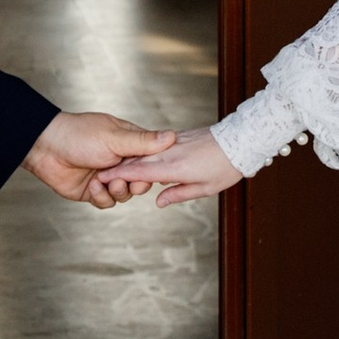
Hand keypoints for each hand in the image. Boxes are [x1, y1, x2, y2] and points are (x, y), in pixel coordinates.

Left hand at [25, 111, 176, 205]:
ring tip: (104, 181)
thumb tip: (171, 136)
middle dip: (136, 184)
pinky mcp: (93, 191)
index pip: (152, 160)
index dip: (154, 169)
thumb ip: (142, 142)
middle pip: (141, 181)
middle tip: (126, 181)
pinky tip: (92, 187)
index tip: (152, 173)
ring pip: (125, 194)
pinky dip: (101, 197)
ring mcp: (107, 177)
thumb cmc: (79, 135)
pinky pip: (107, 202)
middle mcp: (120, 161)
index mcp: (128, 144)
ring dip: (117, 190)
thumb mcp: (114, 137)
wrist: (45, 148)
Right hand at [89, 126, 242, 207]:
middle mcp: (170, 153)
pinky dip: (143, 151)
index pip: (139, 173)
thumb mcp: (204, 188)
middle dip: (117, 167)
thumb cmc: (225, 168)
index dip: (119, 176)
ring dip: (128, 158)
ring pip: (145, 151)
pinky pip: (155, 145)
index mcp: (174, 168)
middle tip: (98, 173)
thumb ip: (178, 194)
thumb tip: (157, 202)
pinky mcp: (179, 136)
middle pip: (137, 160)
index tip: (101, 177)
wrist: (240, 140)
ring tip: (111, 165)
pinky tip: (136, 155)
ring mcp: (174, 143)